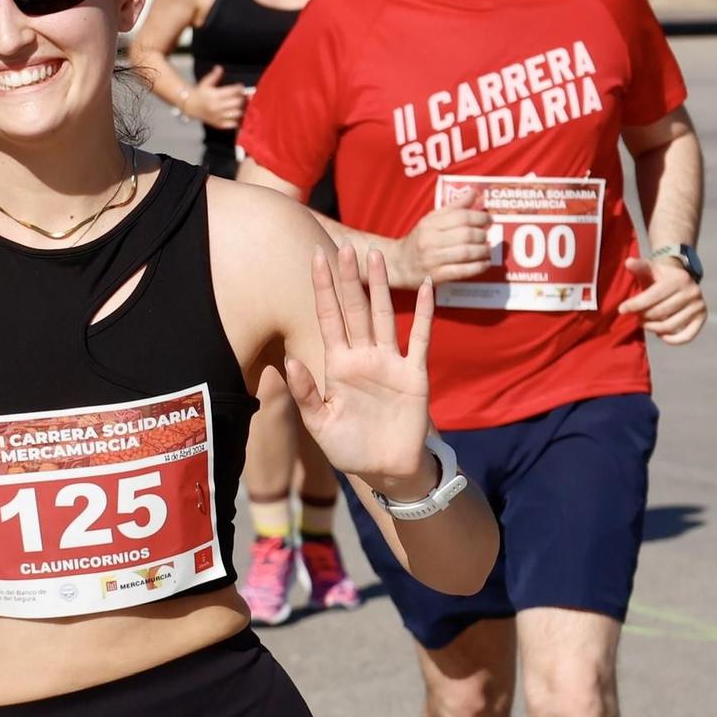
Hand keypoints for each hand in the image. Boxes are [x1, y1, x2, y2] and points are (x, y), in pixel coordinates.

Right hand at [184, 66, 245, 127]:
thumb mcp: (206, 82)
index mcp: (214, 95)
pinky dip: (236, 119)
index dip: (239, 88)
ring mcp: (218, 116)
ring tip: (239, 105)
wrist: (191, 106)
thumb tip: (219, 68)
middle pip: (237, 102)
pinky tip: (234, 114)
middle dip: (242, 98)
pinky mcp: (218, 123)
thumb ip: (214, 75)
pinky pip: (233, 124)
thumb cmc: (200, 93)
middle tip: (242, 96)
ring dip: (240, 108)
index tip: (240, 87)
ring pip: (237, 113)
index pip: (233, 91)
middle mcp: (217, 106)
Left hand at [283, 245, 434, 488]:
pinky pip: (420, 338)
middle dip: (349, 278)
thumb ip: (305, 393)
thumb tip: (288, 360)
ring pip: (384, 315)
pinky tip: (428, 287)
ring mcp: (390, 362)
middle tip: (344, 245)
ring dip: (381, 287)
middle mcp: (363, 356)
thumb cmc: (349, 447)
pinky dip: (425, 313)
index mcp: (337, 365)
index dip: (322, 289)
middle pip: (355, 308)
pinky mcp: (414, 374)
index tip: (314, 258)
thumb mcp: (319, 423)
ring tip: (375, 257)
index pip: (327, 318)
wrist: (385, 470)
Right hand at [395, 185, 492, 287]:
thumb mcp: (431, 220)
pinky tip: (485, 264)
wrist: (398, 264)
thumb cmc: (419, 240)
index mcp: (430, 224)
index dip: (480, 217)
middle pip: (466, 235)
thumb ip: (454, 207)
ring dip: (483, 251)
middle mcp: (430, 240)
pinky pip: (462, 271)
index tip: (488, 219)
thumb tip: (475, 192)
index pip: (461, 217)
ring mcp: (433, 259)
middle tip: (487, 235)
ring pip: (466, 253)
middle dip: (482, 235)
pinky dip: (478, 267)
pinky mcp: (437, 276)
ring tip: (487, 249)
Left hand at [618, 255, 706, 344]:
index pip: (652, 296)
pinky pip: (687, 336)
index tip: (621, 310)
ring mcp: (699, 306)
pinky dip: (672, 340)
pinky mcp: (702, 317)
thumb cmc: (660, 276)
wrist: (681, 279)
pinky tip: (660, 334)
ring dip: (653, 328)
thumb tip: (628, 261)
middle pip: (659, 313)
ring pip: (669, 326)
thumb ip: (639, 267)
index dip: (634, 305)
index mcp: (679, 279)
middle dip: (643, 317)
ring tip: (646, 323)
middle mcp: (692, 292)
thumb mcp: (650, 268)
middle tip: (637, 316)